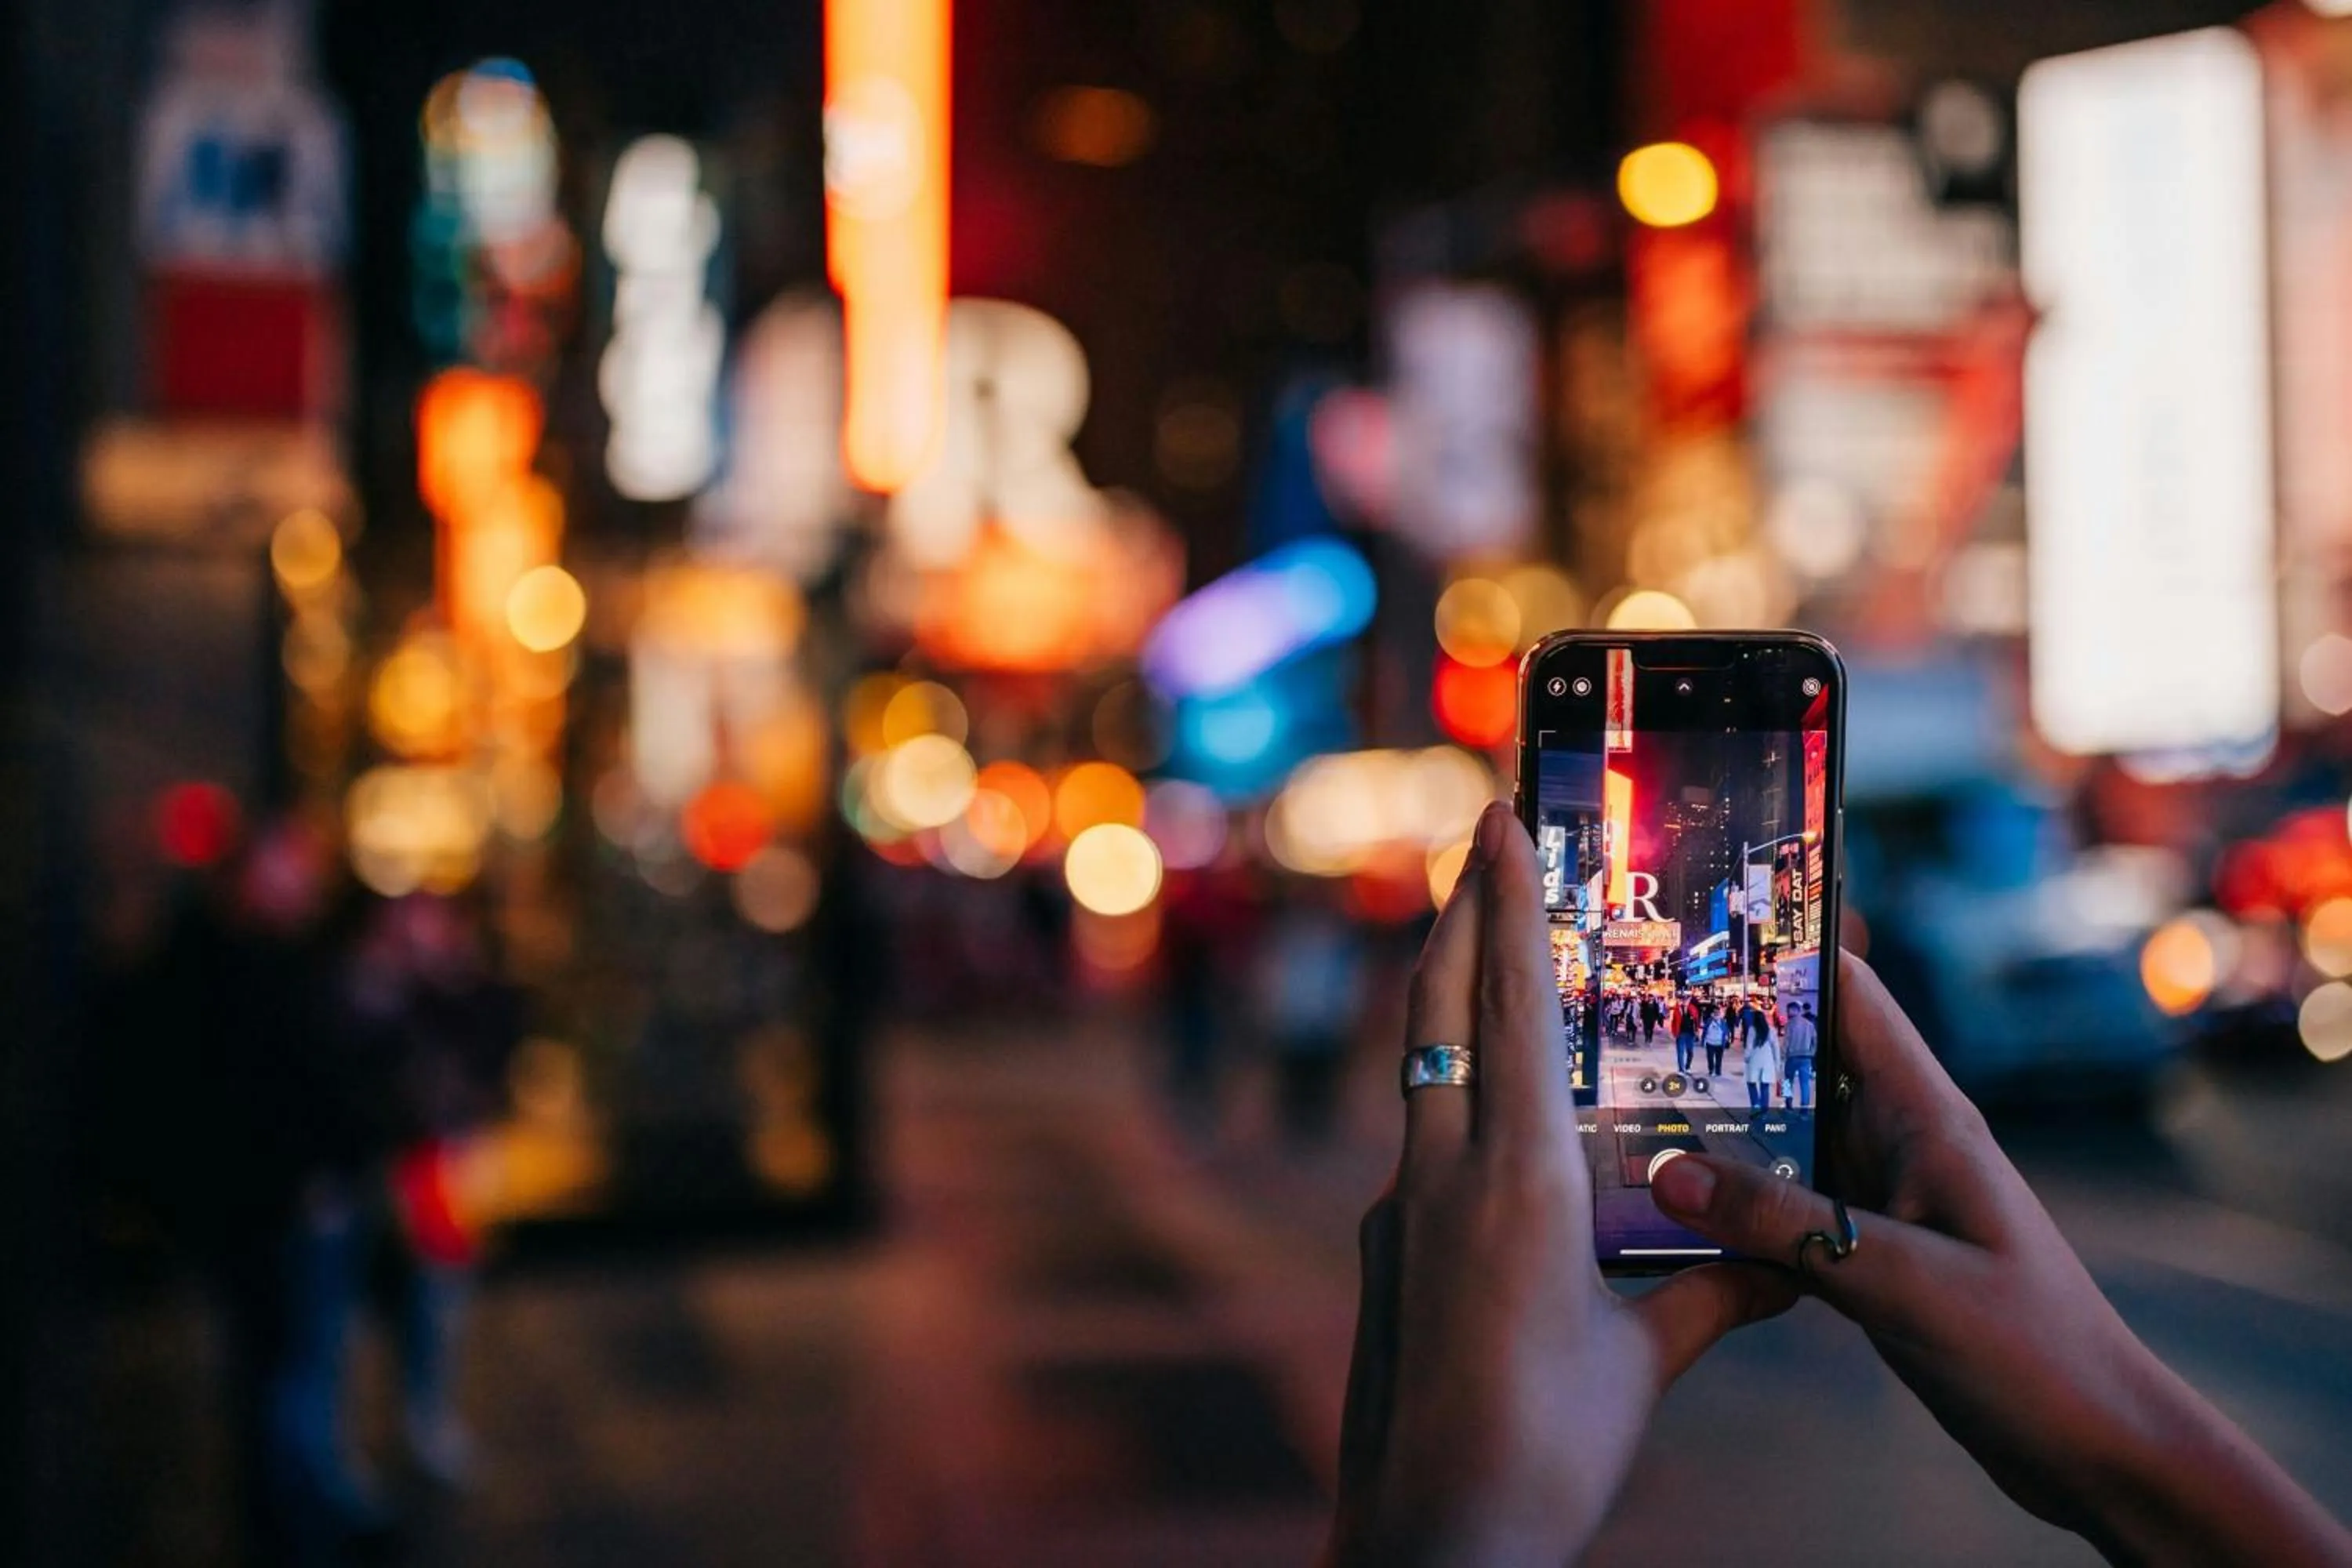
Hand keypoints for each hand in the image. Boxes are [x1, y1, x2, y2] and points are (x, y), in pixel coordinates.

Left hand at [1325, 805, 1794, 1567]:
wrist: (1432, 1538)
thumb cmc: (1546, 1452)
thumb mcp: (1644, 1363)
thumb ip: (1712, 1294)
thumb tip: (1788, 1262)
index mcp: (1514, 1183)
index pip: (1505, 1009)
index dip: (1500, 905)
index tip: (1491, 822)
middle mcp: (1440, 1177)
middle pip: (1439, 1014)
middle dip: (1460, 919)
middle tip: (1475, 841)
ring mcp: (1398, 1212)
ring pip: (1423, 1073)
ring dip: (1454, 1003)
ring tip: (1491, 957)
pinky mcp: (1384, 1253)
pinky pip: (1423, 1143)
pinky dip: (1456, 1097)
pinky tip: (1492, 1119)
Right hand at [1648, 952, 2351, 1566]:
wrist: (2098, 1451)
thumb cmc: (2034, 1353)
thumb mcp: (1905, 1282)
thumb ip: (1789, 1227)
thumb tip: (1671, 1174)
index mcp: (1926, 1119)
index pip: (1848, 997)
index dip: (1779, 955)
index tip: (1689, 936)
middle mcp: (1898, 1144)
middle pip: (1797, 1063)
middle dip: (1716, 1042)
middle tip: (1617, 1030)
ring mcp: (1881, 1200)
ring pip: (1781, 1140)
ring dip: (1714, 1129)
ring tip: (1618, 1112)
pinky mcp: (1867, 1257)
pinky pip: (1782, 1210)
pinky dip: (1730, 1206)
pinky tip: (1666, 1213)